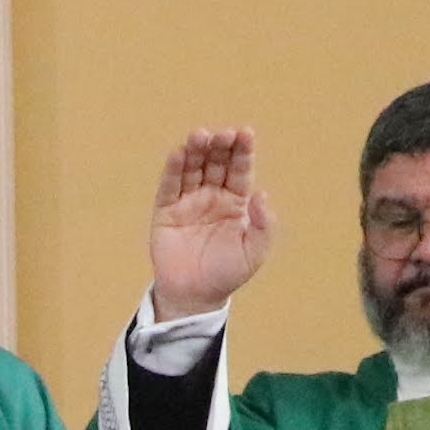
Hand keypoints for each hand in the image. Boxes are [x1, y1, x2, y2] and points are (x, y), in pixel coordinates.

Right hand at [146, 128, 271, 320]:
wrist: (195, 296)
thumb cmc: (227, 274)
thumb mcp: (254, 252)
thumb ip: (264, 225)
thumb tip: (262, 193)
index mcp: (235, 202)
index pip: (240, 170)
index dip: (242, 151)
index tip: (245, 133)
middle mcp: (212, 196)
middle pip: (215, 163)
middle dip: (219, 146)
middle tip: (222, 133)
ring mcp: (188, 202)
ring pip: (192, 169)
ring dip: (196, 151)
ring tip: (199, 135)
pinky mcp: (166, 211)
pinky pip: (170, 186)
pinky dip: (174, 169)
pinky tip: (179, 153)